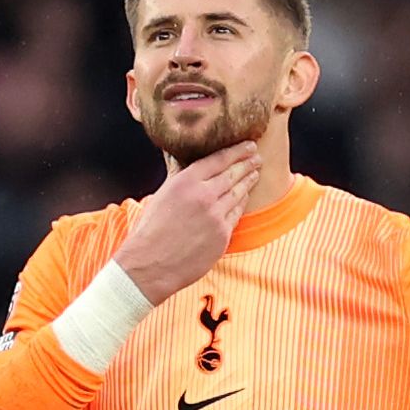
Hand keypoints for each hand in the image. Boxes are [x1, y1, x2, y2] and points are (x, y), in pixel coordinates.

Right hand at [116, 144, 264, 302]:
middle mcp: (203, 196)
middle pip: (233, 174)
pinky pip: (237, 214)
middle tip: (258, 156)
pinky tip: (245, 196)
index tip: (248, 145)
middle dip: (248, 163)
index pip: (218, 160)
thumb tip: (181, 157)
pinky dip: (242, 202)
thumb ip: (178, 175)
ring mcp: (216, 216)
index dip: (237, 151)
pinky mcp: (223, 235)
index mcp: (186, 182)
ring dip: (249, 181)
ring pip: (238, 193)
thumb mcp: (162, 194)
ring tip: (255, 173)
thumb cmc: (151, 229)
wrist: (151, 264)